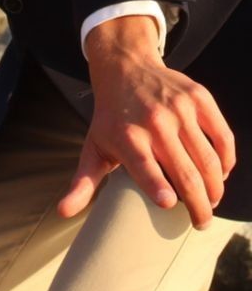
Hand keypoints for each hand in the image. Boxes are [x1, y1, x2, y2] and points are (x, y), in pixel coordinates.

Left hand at [58, 16, 235, 228]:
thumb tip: (62, 212)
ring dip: (216, 188)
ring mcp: (180, 109)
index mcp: (127, 136)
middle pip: (185, 172)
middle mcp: (154, 122)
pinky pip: (223, 136)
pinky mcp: (199, 98)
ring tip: (211, 201)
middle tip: (201, 223)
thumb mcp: (94, 146)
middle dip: (199, 206)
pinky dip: (227, 160)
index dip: (157, 186)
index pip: (144, 165)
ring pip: (209, 159)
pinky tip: (221, 174)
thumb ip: (82, 182)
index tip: (169, 204)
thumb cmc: (111, 117)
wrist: (126, 67)